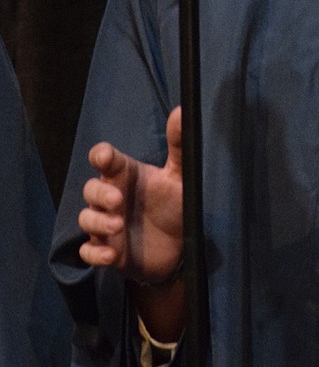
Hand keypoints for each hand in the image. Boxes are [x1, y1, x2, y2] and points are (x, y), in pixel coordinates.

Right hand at [78, 105, 183, 285]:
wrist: (178, 247)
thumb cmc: (173, 205)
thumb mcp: (179, 176)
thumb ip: (179, 146)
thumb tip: (183, 111)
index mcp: (126, 175)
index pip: (104, 159)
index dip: (100, 156)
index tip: (104, 158)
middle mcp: (111, 198)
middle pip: (90, 189)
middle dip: (100, 194)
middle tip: (118, 200)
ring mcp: (106, 225)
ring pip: (86, 218)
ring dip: (98, 222)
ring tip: (118, 226)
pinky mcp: (107, 249)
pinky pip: (88, 251)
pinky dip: (95, 253)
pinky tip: (111, 255)